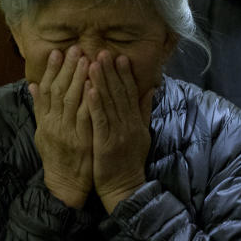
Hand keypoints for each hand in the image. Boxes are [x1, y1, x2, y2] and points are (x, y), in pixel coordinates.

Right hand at [30, 46, 92, 207]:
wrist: (64, 184)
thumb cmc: (56, 156)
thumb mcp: (42, 132)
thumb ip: (39, 108)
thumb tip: (32, 85)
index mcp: (44, 120)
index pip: (46, 90)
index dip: (51, 70)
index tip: (57, 52)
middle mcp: (53, 124)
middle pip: (59, 90)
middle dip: (67, 68)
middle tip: (75, 49)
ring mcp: (67, 132)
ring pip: (72, 100)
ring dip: (79, 78)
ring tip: (86, 59)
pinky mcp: (81, 140)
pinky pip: (85, 117)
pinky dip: (89, 100)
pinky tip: (94, 86)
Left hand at [86, 52, 152, 213]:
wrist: (125, 188)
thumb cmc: (130, 162)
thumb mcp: (142, 134)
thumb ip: (144, 111)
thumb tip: (150, 88)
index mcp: (136, 122)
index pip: (130, 93)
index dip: (125, 74)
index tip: (119, 57)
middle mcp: (129, 124)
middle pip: (120, 94)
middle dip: (111, 72)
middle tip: (104, 52)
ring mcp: (118, 133)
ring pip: (109, 103)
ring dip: (101, 81)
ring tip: (94, 63)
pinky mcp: (106, 143)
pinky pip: (100, 120)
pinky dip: (95, 103)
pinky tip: (89, 89)